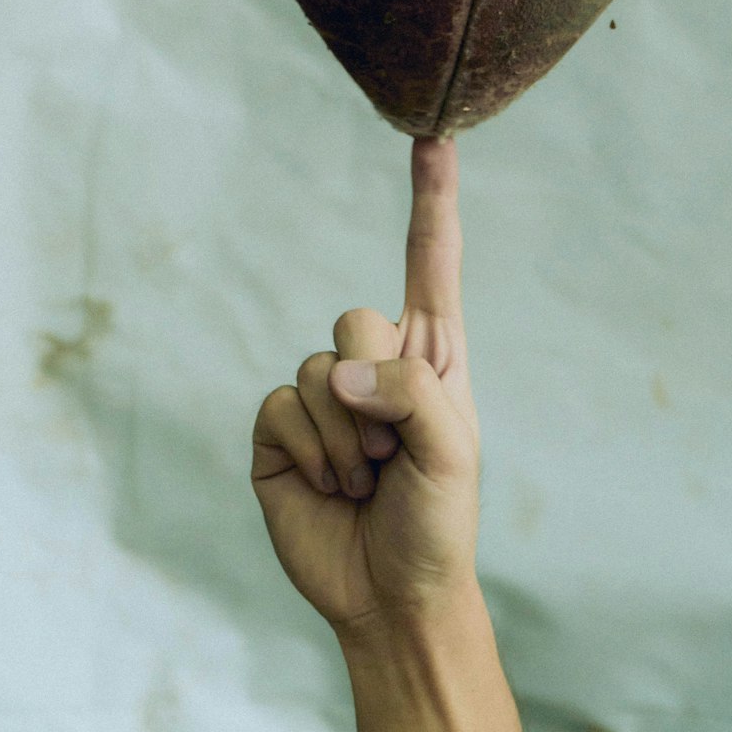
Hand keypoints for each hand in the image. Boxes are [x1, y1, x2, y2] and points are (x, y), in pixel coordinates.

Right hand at [251, 137, 480, 638]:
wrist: (390, 597)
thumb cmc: (438, 520)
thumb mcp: (452, 450)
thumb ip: (408, 391)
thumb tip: (337, 370)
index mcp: (431, 353)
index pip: (431, 260)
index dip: (432, 197)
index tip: (435, 134)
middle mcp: (376, 360)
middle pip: (356, 316)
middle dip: (377, 389)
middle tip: (395, 453)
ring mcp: (325, 394)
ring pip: (316, 369)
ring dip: (348, 439)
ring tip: (368, 481)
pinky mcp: (280, 430)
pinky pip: (279, 406)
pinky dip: (310, 452)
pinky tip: (329, 486)